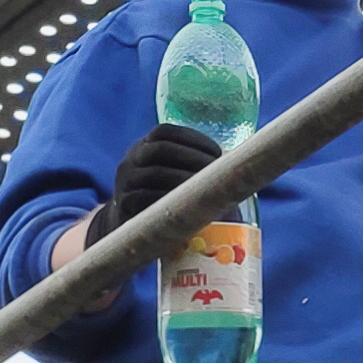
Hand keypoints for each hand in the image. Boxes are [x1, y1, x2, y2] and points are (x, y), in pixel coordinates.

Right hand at [86, 123, 222, 245]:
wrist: (127, 231)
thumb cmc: (161, 201)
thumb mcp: (169, 178)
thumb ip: (190, 167)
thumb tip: (237, 164)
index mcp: (143, 148)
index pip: (164, 132)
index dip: (192, 138)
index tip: (218, 152)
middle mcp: (130, 160)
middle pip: (160, 149)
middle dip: (192, 157)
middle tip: (216, 171)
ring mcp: (125, 182)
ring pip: (155, 173)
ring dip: (185, 179)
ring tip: (207, 188)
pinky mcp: (124, 205)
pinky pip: (147, 198)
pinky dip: (170, 199)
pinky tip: (189, 204)